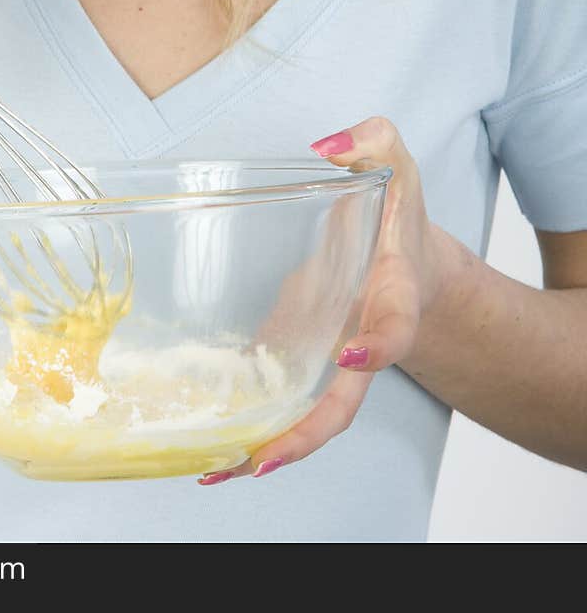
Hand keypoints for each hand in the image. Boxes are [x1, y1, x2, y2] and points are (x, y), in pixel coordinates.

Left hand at [198, 115, 445, 483]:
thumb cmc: (399, 214)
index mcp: (393, 294)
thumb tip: (326, 144)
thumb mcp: (398, 166)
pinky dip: (246, 423)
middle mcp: (362, 338)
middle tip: (259, 461)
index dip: (377, 345)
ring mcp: (329, 357)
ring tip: (211, 469)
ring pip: (306, 417)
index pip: (394, 328)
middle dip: (303, 436)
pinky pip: (277, 396)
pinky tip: (203, 443)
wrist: (409, 260)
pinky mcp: (300, 355)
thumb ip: (373, 142)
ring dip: (264, 447)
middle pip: (343, 405)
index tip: (349, 351)